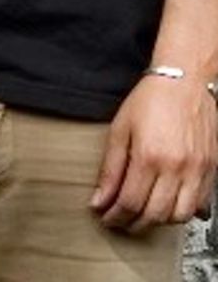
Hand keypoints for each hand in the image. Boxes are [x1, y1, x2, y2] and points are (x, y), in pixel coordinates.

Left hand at [90, 74, 217, 232]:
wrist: (184, 83)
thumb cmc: (151, 100)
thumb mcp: (120, 128)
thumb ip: (110, 167)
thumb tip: (100, 197)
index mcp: (149, 156)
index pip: (130, 202)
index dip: (115, 215)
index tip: (105, 217)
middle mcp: (176, 168)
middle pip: (155, 215)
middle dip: (134, 224)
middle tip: (120, 221)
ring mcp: (197, 172)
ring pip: (179, 216)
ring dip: (158, 222)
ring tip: (142, 215)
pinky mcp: (210, 171)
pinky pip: (198, 205)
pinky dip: (181, 212)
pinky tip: (167, 205)